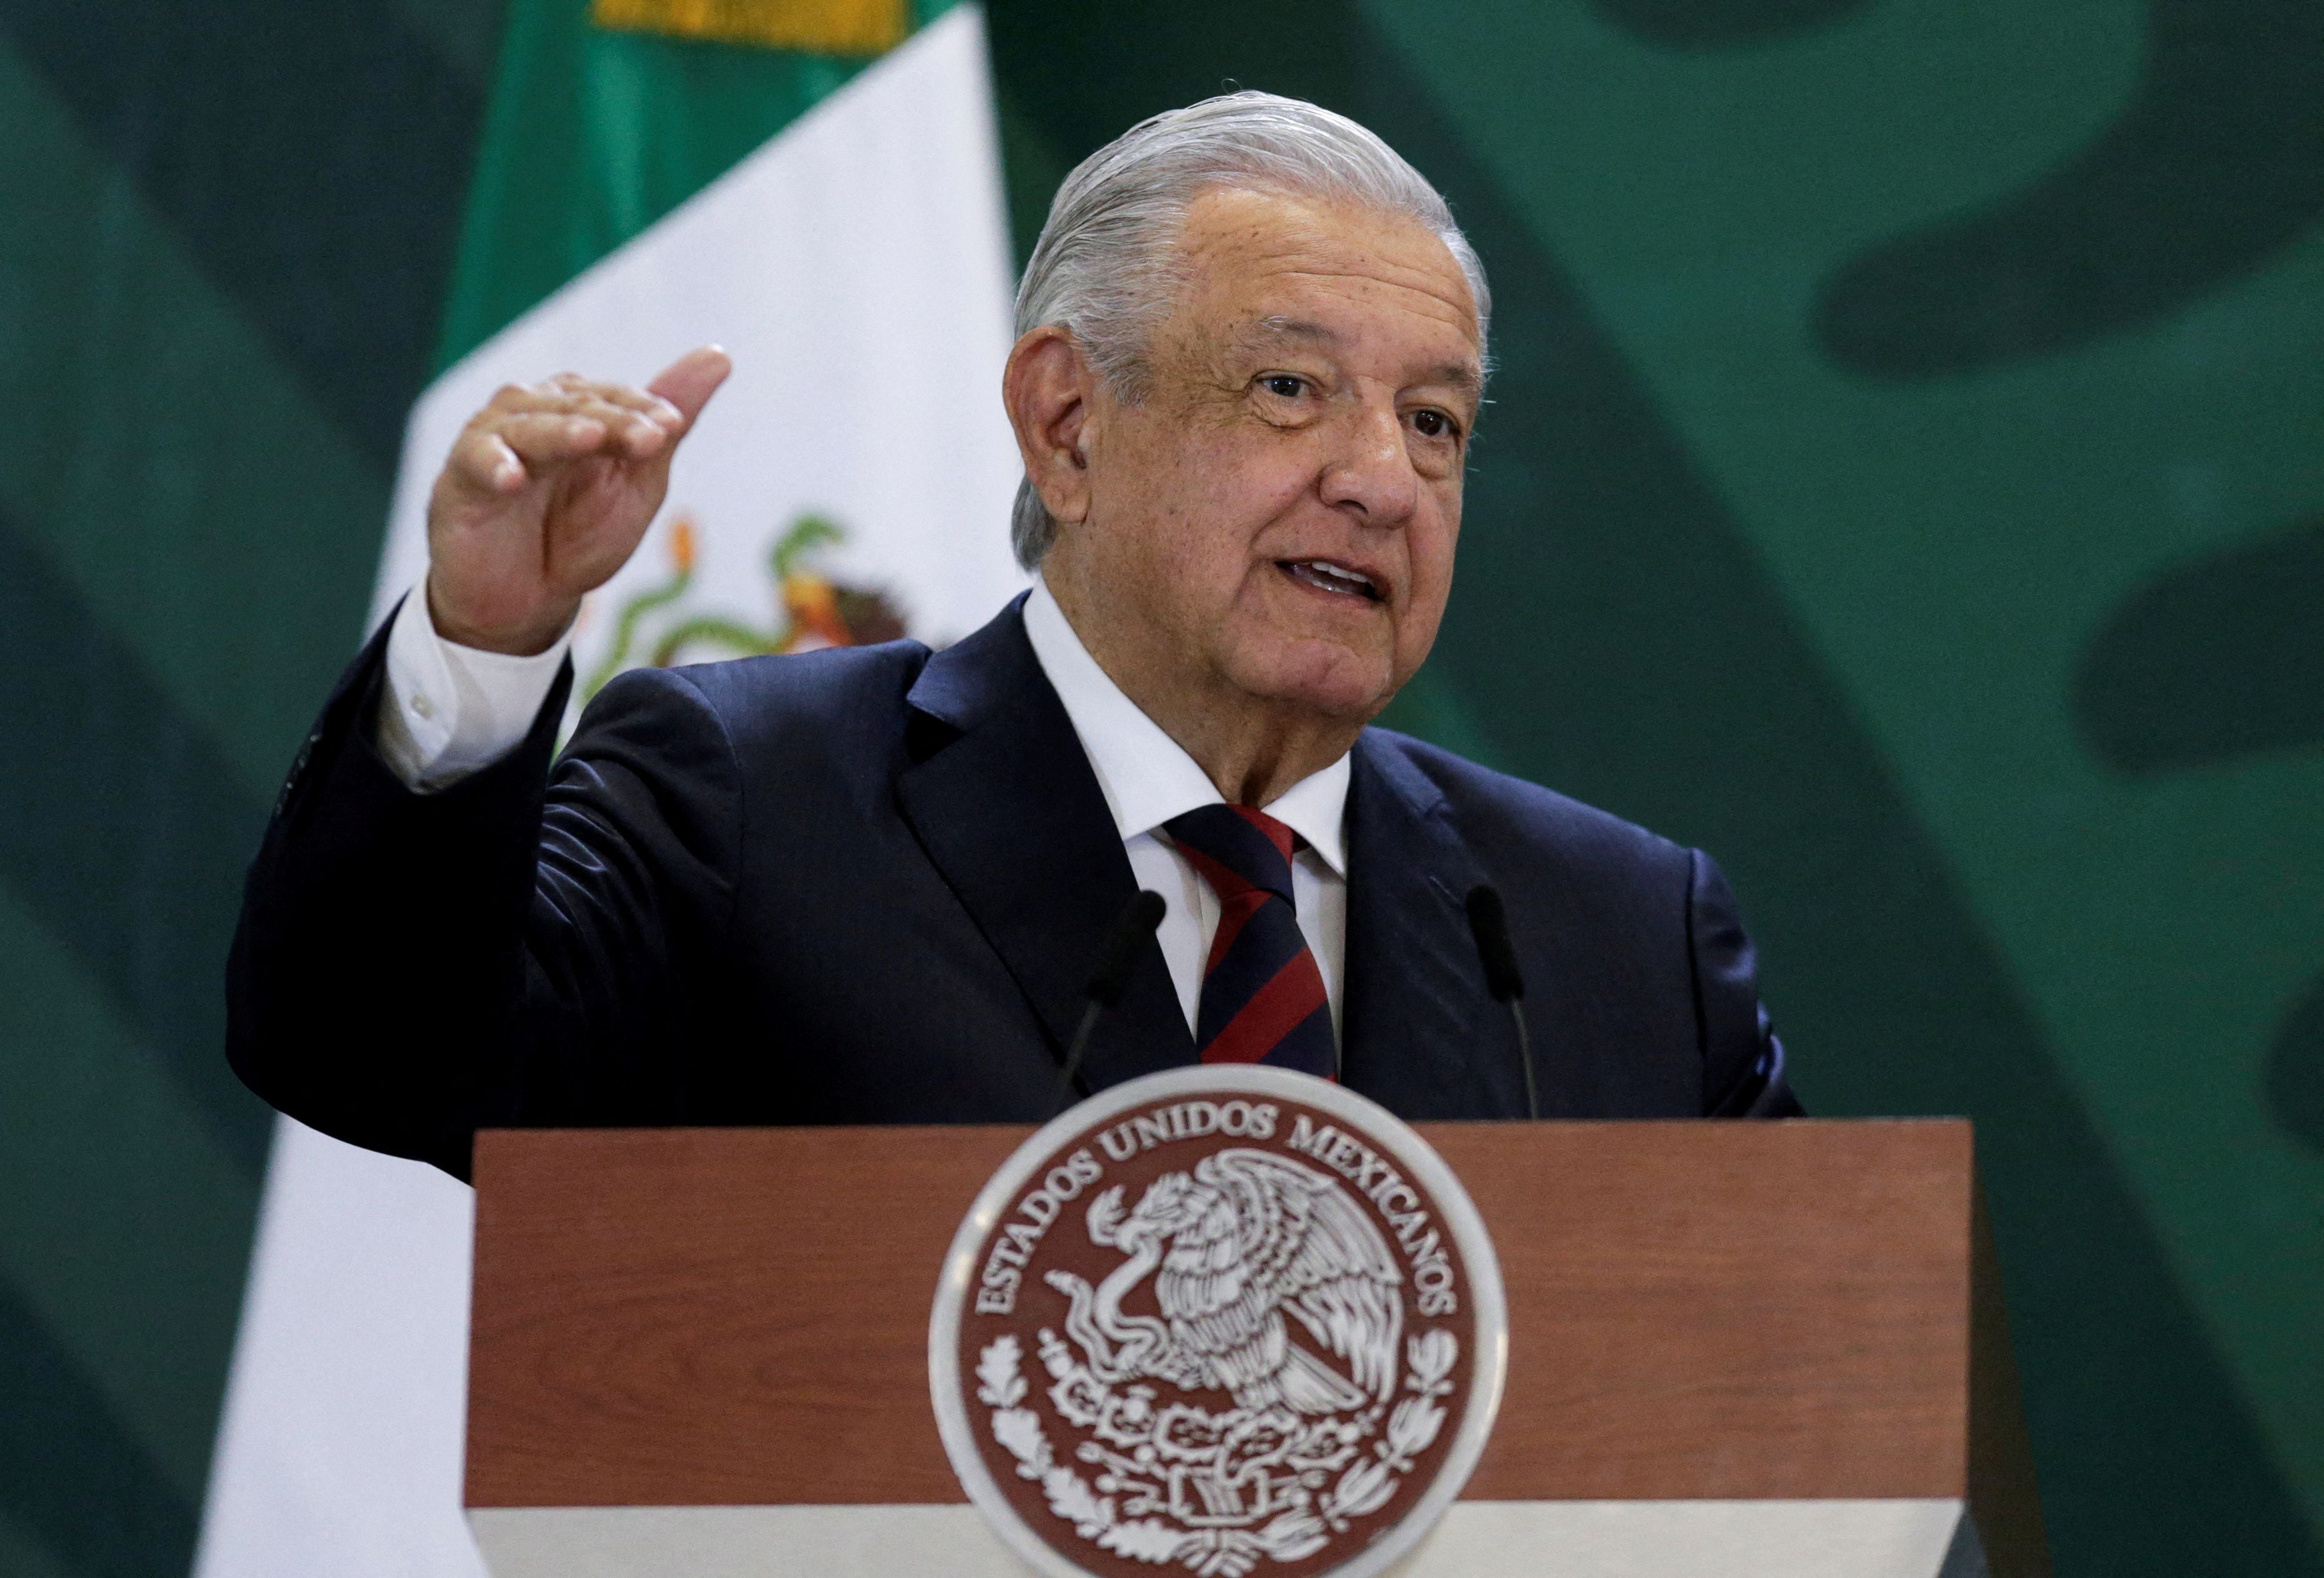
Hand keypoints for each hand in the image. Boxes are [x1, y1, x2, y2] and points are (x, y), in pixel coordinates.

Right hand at [424, 346, 732, 653]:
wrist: (527, 602)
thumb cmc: (579, 537)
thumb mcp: (636, 485)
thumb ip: (665, 426)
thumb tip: (720, 355)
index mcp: (579, 411)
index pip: (615, 398)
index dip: (644, 408)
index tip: (673, 424)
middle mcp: (535, 413)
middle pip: (578, 406)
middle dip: (615, 421)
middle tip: (651, 438)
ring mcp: (494, 441)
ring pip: (530, 425)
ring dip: (561, 432)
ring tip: (590, 440)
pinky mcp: (461, 477)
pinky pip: (475, 460)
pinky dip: (493, 463)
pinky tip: (513, 477)